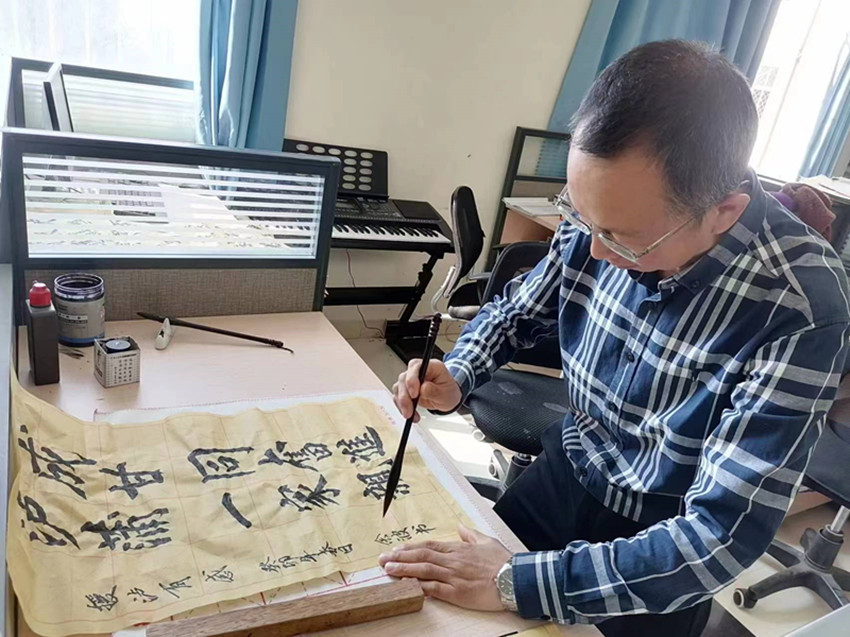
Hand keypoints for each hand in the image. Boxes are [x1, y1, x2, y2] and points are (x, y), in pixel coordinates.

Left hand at [377, 524, 510, 611]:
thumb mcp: (486, 540)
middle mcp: (452, 561)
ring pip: (424, 570)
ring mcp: (454, 577)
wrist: (515, 578)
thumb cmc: (503, 561)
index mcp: (458, 549)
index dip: (410, 548)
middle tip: (382, 559)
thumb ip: (470, 533)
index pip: (428, 546)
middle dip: (400, 557)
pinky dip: (420, 588)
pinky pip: (435, 589)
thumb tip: (460, 525)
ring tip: (388, 569)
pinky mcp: (458, 593)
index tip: (396, 549)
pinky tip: (407, 587)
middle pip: (421, 556)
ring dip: (404, 569)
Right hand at [392, 358, 461, 421]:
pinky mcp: (406, 389)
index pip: (415, 366)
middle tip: (409, 410)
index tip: (414, 394)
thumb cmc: (448, 392)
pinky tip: (411, 415)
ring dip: (402, 403)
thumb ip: (434, 390)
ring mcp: (410, 379)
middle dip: (405, 396)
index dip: (412, 379)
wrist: (447, 398)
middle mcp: (418, 370)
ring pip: (398, 388)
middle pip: (404, 378)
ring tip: (410, 415)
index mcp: (431, 366)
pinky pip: (398, 397)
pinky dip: (401, 407)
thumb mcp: (446, 393)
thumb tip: (422, 389)